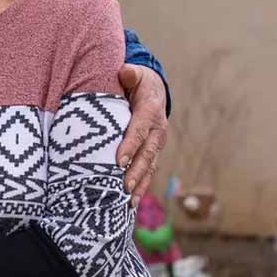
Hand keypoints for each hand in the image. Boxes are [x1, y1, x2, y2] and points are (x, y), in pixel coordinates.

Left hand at [118, 63, 168, 206]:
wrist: (154, 90)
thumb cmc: (138, 82)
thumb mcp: (135, 74)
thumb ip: (130, 74)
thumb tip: (125, 72)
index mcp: (151, 111)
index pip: (139, 130)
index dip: (130, 145)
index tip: (119, 160)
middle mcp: (157, 131)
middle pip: (146, 154)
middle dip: (135, 171)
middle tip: (123, 186)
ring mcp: (156, 145)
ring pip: (148, 167)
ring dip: (139, 184)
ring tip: (129, 201)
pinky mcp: (152, 154)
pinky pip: (148, 172)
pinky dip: (141, 187)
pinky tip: (131, 204)